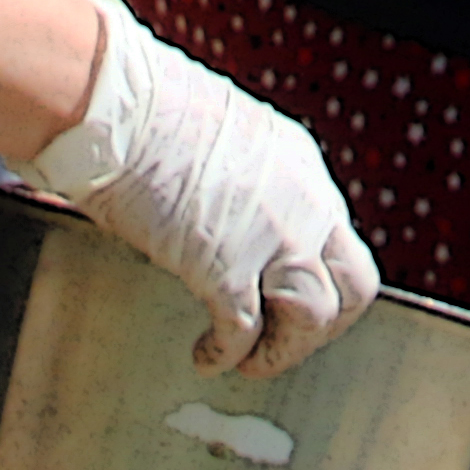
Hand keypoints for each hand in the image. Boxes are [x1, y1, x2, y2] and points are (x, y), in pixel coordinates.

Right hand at [14, 0, 376, 373]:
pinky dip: (227, 353)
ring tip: (250, 363)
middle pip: (354, 285)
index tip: (288, 299)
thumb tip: (217, 210)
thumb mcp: (220, 136)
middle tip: (286, 344)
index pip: (336, 239)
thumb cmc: (142, 111)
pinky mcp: (226, 266)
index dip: (318, 278)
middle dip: (324, 326)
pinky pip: (244, 331)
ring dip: (283, 350)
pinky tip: (206, 356)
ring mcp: (271, 237)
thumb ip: (238, 178)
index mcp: (300, 166)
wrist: (115, 106)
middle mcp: (303, 203)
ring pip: (313, 318)